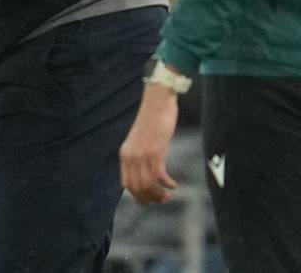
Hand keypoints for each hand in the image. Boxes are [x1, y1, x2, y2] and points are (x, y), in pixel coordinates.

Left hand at [119, 84, 180, 203]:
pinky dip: (168, 184)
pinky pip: (159, 176)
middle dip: (150, 198)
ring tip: (168, 195)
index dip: (138, 195)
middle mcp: (131, 156)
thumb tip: (146, 170)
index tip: (149, 199)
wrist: (157, 101)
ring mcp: (142, 154)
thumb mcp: (140, 139)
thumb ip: (139, 154)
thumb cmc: (152, 119)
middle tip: (163, 200)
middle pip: (137, 188)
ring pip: (148, 185)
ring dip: (160, 194)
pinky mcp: (155, 151)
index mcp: (125, 154)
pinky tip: (174, 185)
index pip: (127, 184)